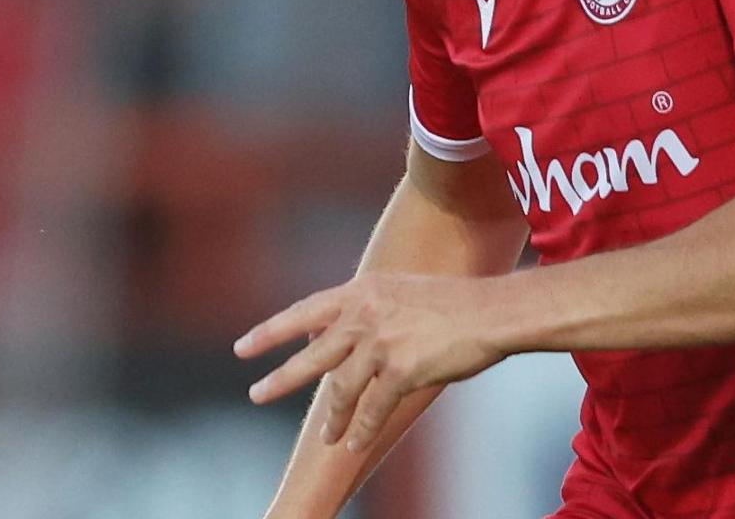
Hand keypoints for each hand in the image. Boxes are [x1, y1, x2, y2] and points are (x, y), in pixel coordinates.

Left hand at [235, 273, 504, 451]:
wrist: (492, 311)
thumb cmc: (452, 303)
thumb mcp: (398, 292)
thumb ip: (365, 310)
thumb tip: (331, 335)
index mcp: (361, 291)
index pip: (303, 312)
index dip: (271, 332)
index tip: (242, 348)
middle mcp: (365, 314)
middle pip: (311, 356)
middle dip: (280, 378)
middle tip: (255, 394)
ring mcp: (382, 342)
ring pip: (342, 390)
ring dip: (332, 419)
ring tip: (326, 437)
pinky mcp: (402, 370)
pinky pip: (372, 409)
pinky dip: (361, 430)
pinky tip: (353, 444)